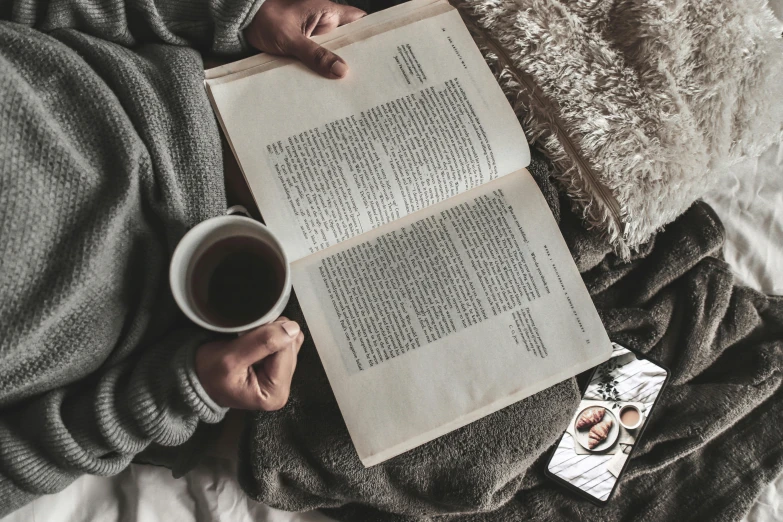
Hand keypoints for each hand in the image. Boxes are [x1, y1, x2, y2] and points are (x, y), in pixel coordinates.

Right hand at [195, 317, 304, 409]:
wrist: (197, 377)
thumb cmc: (208, 373)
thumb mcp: (230, 358)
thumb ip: (262, 342)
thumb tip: (292, 328)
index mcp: (275, 393)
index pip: (286, 350)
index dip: (269, 336)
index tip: (248, 336)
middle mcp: (283, 389)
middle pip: (290, 346)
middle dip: (270, 337)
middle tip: (245, 341)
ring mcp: (282, 378)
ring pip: (289, 342)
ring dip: (269, 336)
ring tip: (247, 344)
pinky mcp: (278, 368)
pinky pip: (284, 343)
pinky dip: (270, 337)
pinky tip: (254, 343)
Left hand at [244, 0, 365, 78]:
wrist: (239, 23)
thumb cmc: (264, 19)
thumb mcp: (290, 38)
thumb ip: (315, 54)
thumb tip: (342, 70)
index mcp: (327, 12)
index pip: (359, 20)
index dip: (372, 33)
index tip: (384, 51)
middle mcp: (324, 24)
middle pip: (349, 41)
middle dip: (357, 59)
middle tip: (370, 79)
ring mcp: (314, 37)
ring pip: (334, 53)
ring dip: (339, 68)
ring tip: (352, 89)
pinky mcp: (304, 49)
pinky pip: (319, 61)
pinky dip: (323, 72)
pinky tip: (328, 88)